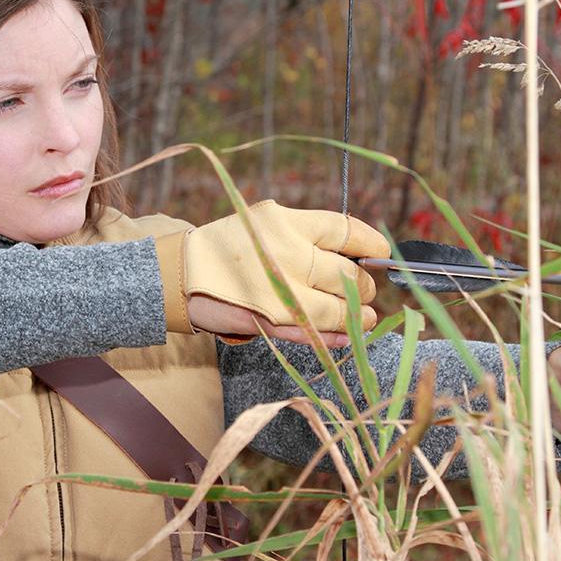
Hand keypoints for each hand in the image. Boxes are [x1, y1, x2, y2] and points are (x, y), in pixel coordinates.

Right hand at [167, 200, 389, 345]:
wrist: (177, 274)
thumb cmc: (228, 249)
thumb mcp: (265, 227)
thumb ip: (306, 238)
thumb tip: (356, 256)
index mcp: (286, 222)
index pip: (345, 229)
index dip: (371, 243)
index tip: (382, 252)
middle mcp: (286, 253)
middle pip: (347, 272)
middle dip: (365, 285)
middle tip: (367, 290)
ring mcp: (280, 289)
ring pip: (337, 308)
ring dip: (358, 316)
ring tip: (364, 318)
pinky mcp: (270, 320)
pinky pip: (315, 332)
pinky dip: (338, 337)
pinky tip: (349, 337)